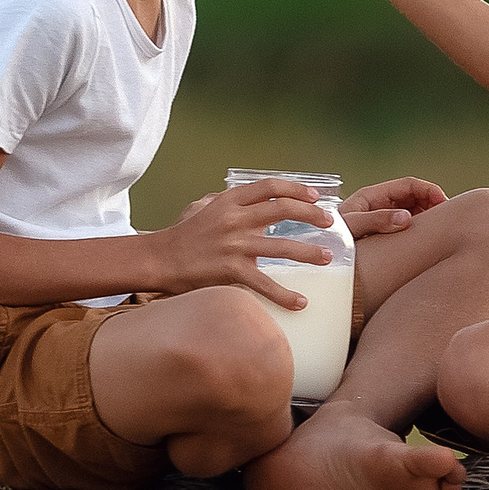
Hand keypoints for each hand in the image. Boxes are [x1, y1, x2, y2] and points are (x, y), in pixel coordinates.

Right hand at [146, 176, 343, 308]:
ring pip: (282, 246)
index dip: (297, 189)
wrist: (159, 258)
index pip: (270, 187)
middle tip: (329, 223)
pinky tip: (301, 302)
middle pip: (282, 209)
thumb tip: (251, 200)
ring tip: (326, 257)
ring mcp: (234, 244)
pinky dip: (285, 295)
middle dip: (311, 214)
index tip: (316, 196)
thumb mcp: (202, 207)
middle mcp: (234, 219)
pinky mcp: (231, 270)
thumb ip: (227, 202)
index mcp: (229, 201)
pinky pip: (265, 284)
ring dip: (308, 253)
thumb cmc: (183, 235)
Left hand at [340, 175, 444, 237]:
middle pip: (414, 196)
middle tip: (448, 218)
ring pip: (414, 211)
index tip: (444, 203)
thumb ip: (377, 220)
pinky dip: (421, 230)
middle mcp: (379, 205)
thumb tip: (406, 217)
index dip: (429, 191)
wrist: (322, 261)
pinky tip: (429, 240)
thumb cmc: (333, 241)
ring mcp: (383, 219)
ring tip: (442, 230)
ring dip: (429, 217)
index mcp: (373, 196)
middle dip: (433, 203)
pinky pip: (408, 227)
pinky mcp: (385, 234)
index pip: (409, 185)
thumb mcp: (353, 227)